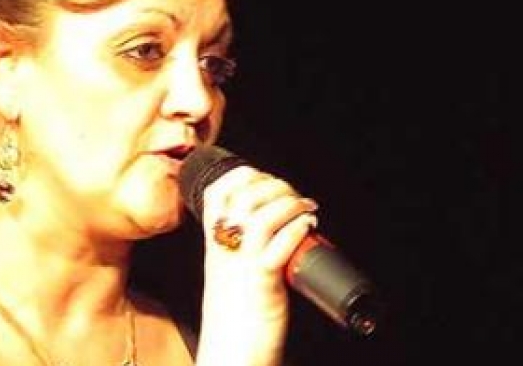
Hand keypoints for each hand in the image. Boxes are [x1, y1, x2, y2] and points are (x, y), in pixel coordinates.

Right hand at [195, 165, 317, 365]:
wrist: (230, 353)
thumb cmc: (234, 316)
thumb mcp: (228, 271)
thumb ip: (241, 246)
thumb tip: (272, 224)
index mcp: (215, 244)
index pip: (217, 193)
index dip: (242, 175)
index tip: (264, 177)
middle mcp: (225, 250)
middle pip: (242, 197)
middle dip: (273, 185)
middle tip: (294, 195)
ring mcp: (242, 265)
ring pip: (260, 217)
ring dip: (288, 203)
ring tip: (306, 207)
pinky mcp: (262, 282)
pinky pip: (276, 247)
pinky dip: (295, 229)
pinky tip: (308, 225)